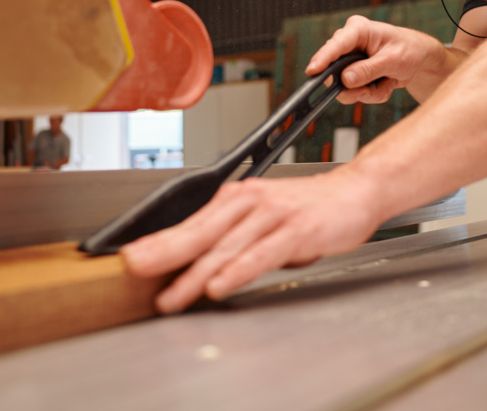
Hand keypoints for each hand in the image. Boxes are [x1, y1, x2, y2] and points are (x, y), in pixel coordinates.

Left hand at [121, 170, 382, 313]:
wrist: (356, 191)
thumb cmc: (309, 209)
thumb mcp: (263, 219)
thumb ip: (233, 240)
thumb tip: (197, 265)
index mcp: (236, 198)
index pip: (190, 224)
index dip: (158, 242)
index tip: (130, 257)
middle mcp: (249, 201)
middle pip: (199, 232)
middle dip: (163, 253)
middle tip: (134, 269)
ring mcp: (272, 214)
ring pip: (225, 247)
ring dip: (194, 274)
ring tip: (172, 295)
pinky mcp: (296, 229)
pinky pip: (260, 253)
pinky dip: (237, 270)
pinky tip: (219, 284)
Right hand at [305, 15, 439, 103]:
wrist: (419, 58)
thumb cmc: (409, 50)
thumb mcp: (393, 60)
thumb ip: (369, 70)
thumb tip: (346, 79)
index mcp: (358, 30)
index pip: (335, 45)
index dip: (322, 59)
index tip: (312, 71)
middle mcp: (349, 44)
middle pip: (335, 71)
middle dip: (357, 86)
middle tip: (373, 89)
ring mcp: (349, 61)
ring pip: (344, 87)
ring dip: (368, 91)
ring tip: (387, 82)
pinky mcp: (352, 74)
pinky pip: (354, 93)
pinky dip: (372, 93)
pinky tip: (385, 83)